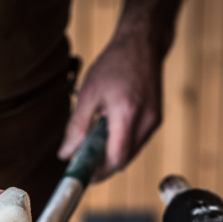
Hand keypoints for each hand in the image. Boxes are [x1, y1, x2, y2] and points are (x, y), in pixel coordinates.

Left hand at [58, 31, 163, 181]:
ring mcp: (154, 122)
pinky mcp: (156, 119)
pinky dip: (122, 143)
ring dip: (112, 154)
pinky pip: (136, 142)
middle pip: (124, 160)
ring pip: (131, 153)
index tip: (84, 177)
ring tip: (94, 142)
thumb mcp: (88, 94)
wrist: (142, 44)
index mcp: (127, 115)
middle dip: (104, 166)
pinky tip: (109, 131)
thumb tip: (66, 153)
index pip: (115, 160)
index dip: (99, 173)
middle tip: (84, 161)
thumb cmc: (114, 64)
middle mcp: (145, 122)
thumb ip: (76, 127)